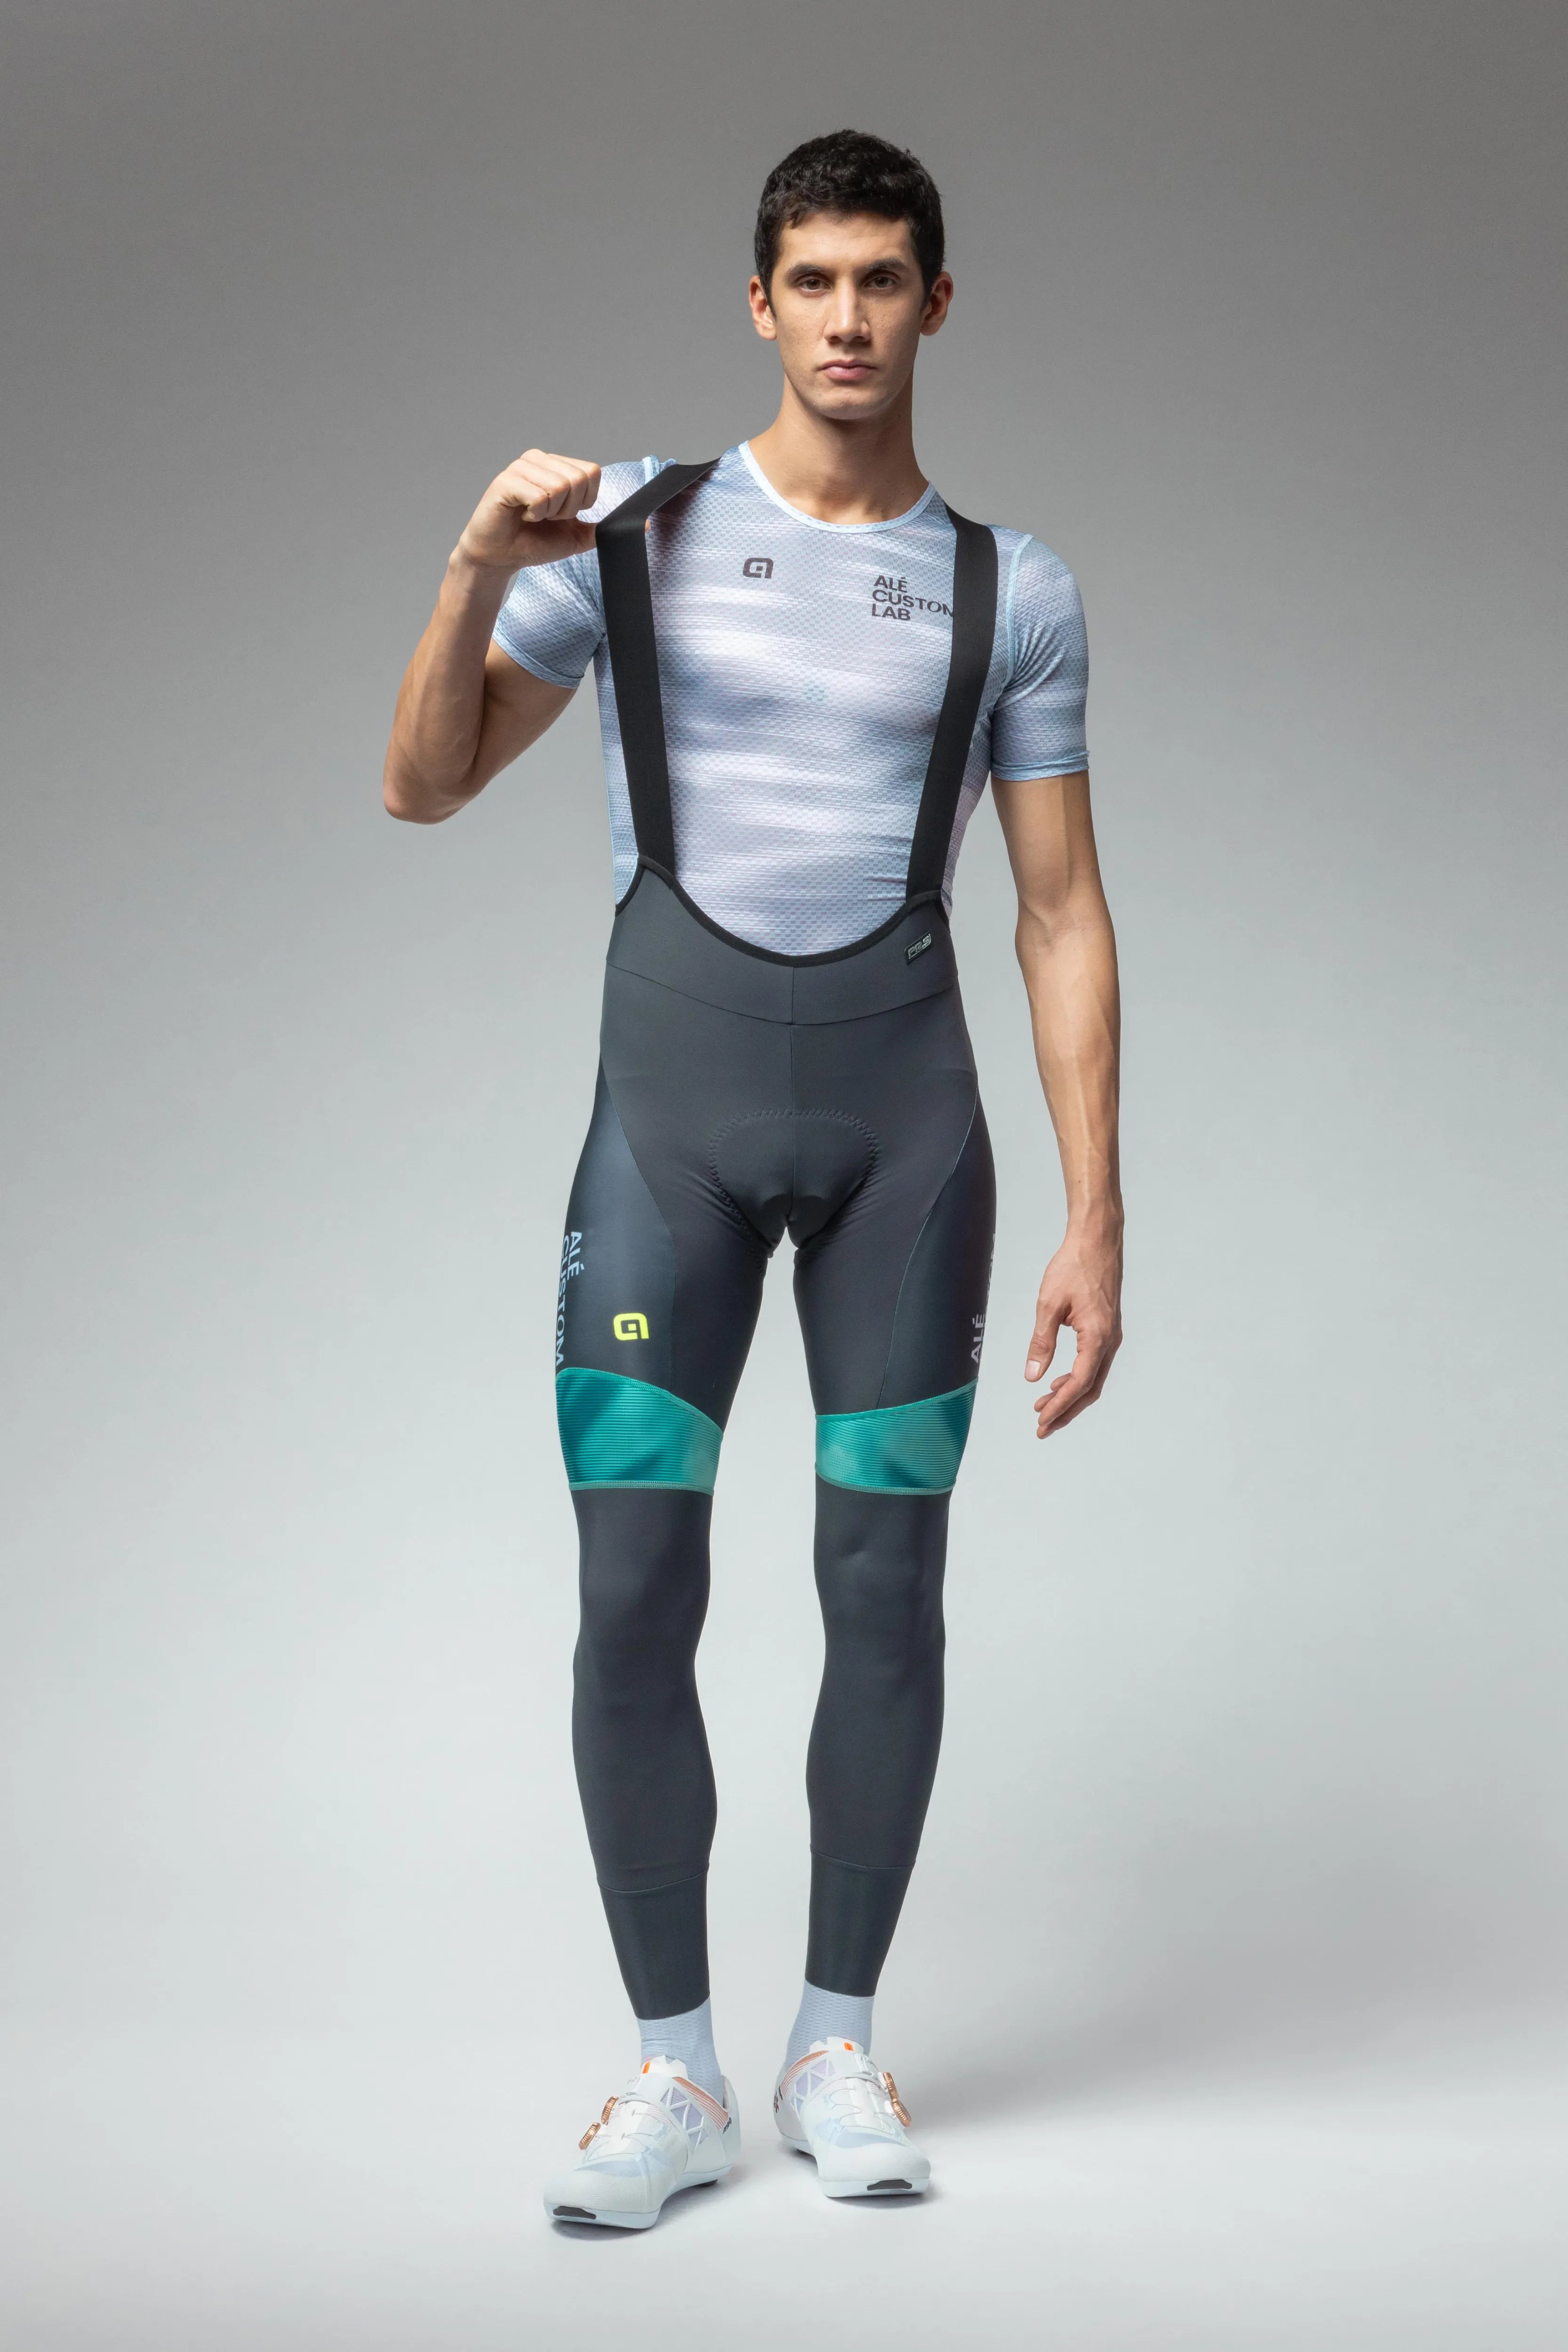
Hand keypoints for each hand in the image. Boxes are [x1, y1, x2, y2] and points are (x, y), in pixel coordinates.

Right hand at [455, 449, 602, 572]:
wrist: (502, 557)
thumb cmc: (533, 542)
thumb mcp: (575, 536)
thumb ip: (602, 528)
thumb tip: (642, 525)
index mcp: (556, 466)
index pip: (591, 472)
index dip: (584, 501)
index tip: (561, 514)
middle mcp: (538, 460)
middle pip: (578, 479)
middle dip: (567, 509)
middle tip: (545, 517)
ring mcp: (521, 467)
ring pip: (560, 487)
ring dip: (549, 512)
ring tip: (532, 516)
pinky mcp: (506, 481)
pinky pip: (539, 496)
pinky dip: (535, 513)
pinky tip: (522, 515)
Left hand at [1025, 1222, 1122, 1437]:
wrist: (1096, 1241)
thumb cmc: (1074, 1266)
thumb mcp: (1049, 1305)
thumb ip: (1041, 1342)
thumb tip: (1032, 1375)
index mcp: (1097, 1337)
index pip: (1078, 1383)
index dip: (1059, 1405)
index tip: (1041, 1420)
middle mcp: (1109, 1341)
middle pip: (1089, 1389)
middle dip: (1066, 1410)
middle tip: (1042, 1427)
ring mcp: (1111, 1335)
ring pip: (1093, 1378)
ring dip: (1070, 1395)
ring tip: (1044, 1406)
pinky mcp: (1106, 1329)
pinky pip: (1094, 1363)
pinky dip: (1077, 1378)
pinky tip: (1058, 1380)